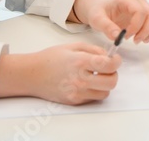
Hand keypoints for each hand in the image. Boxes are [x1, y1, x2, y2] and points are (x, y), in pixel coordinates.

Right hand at [0, 43, 121, 104]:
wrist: (32, 74)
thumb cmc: (51, 58)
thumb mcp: (73, 46)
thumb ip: (94, 50)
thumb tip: (108, 56)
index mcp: (80, 62)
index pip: (109, 65)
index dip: (116, 61)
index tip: (115, 59)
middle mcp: (80, 79)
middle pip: (111, 82)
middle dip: (113, 74)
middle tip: (107, 68)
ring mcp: (77, 93)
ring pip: (104, 93)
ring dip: (105, 84)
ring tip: (96, 76)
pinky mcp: (74, 101)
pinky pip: (93, 98)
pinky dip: (94, 90)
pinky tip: (86, 82)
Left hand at [74, 0, 148, 43]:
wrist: (101, 9)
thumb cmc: (99, 12)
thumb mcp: (97, 19)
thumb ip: (106, 27)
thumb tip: (117, 36)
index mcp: (128, 0)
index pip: (140, 11)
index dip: (136, 26)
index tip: (126, 36)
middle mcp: (140, 2)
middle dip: (146, 31)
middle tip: (134, 41)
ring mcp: (146, 7)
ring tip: (142, 40)